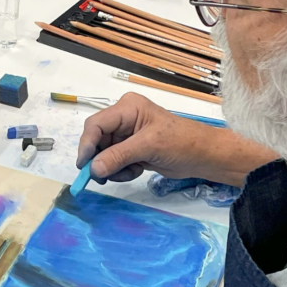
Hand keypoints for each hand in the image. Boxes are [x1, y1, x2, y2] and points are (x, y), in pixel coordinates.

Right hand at [76, 92, 214, 181]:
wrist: (203, 156)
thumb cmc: (181, 142)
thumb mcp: (149, 146)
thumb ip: (119, 156)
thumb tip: (93, 169)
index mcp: (127, 108)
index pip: (96, 124)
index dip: (87, 144)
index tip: (84, 166)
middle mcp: (123, 119)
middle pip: (97, 141)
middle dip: (102, 160)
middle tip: (104, 178)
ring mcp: (127, 135)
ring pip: (104, 155)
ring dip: (113, 168)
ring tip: (132, 171)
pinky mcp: (131, 150)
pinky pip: (114, 162)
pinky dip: (121, 171)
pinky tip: (137, 170)